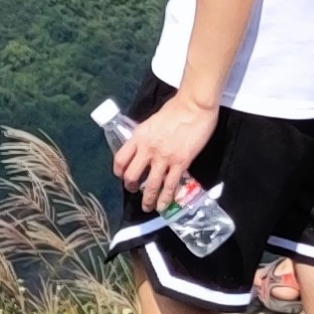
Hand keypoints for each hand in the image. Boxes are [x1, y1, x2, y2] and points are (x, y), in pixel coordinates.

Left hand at [114, 88, 216, 205]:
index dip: (118, 171)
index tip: (121, 176)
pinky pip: (170, 185)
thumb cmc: (175, 109)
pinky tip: (163, 206)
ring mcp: (164, 158)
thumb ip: (145, 136)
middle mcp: (148, 149)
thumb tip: (143, 148)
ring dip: (147, 199)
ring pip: (150, 185)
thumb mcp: (151, 122)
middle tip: (134, 191)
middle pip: (132, 175)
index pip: (120, 159)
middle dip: (131, 187)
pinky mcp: (180, 163)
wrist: (194, 106)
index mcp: (139, 137)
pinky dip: (165, 198)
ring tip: (147, 207)